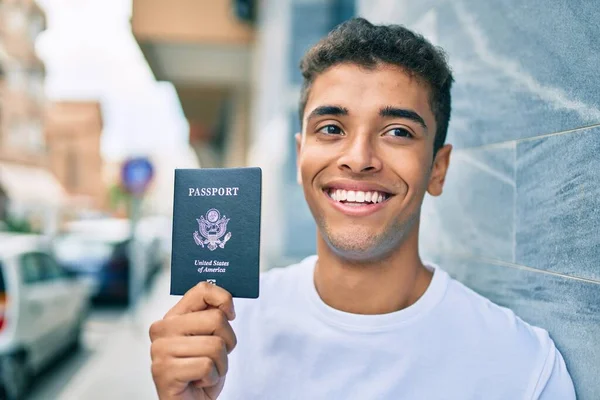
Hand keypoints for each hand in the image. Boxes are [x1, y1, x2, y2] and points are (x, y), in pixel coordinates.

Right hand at [150, 282, 236, 399]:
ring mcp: (160, 350)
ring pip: (214, 345)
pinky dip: (211, 378)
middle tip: (215, 356)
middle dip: (227, 341)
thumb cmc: (202, 370)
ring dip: (220, 364)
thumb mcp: (211, 337)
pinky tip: (199, 382)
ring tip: (207, 371)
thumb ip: (212, 315)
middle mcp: (162, 329)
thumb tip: (227, 302)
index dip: (224, 299)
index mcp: (173, 316)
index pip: (201, 290)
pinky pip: (207, 366)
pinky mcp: (164, 372)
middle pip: (216, 319)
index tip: (230, 315)